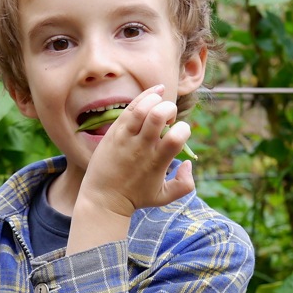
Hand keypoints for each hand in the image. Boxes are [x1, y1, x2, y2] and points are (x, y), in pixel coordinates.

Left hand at [80, 84, 194, 218]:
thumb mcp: (164, 197)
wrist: (103, 200)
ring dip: (156, 101)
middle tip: (167, 119)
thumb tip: (189, 163)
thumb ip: (184, 185)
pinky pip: (129, 108)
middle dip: (170, 110)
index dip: (184, 130)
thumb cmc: (135, 197)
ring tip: (158, 108)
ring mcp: (126, 138)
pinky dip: (144, 96)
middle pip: (158, 115)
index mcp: (157, 162)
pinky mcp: (114, 132)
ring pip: (142, 108)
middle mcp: (142, 148)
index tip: (179, 133)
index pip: (176, 137)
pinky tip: (155, 93)